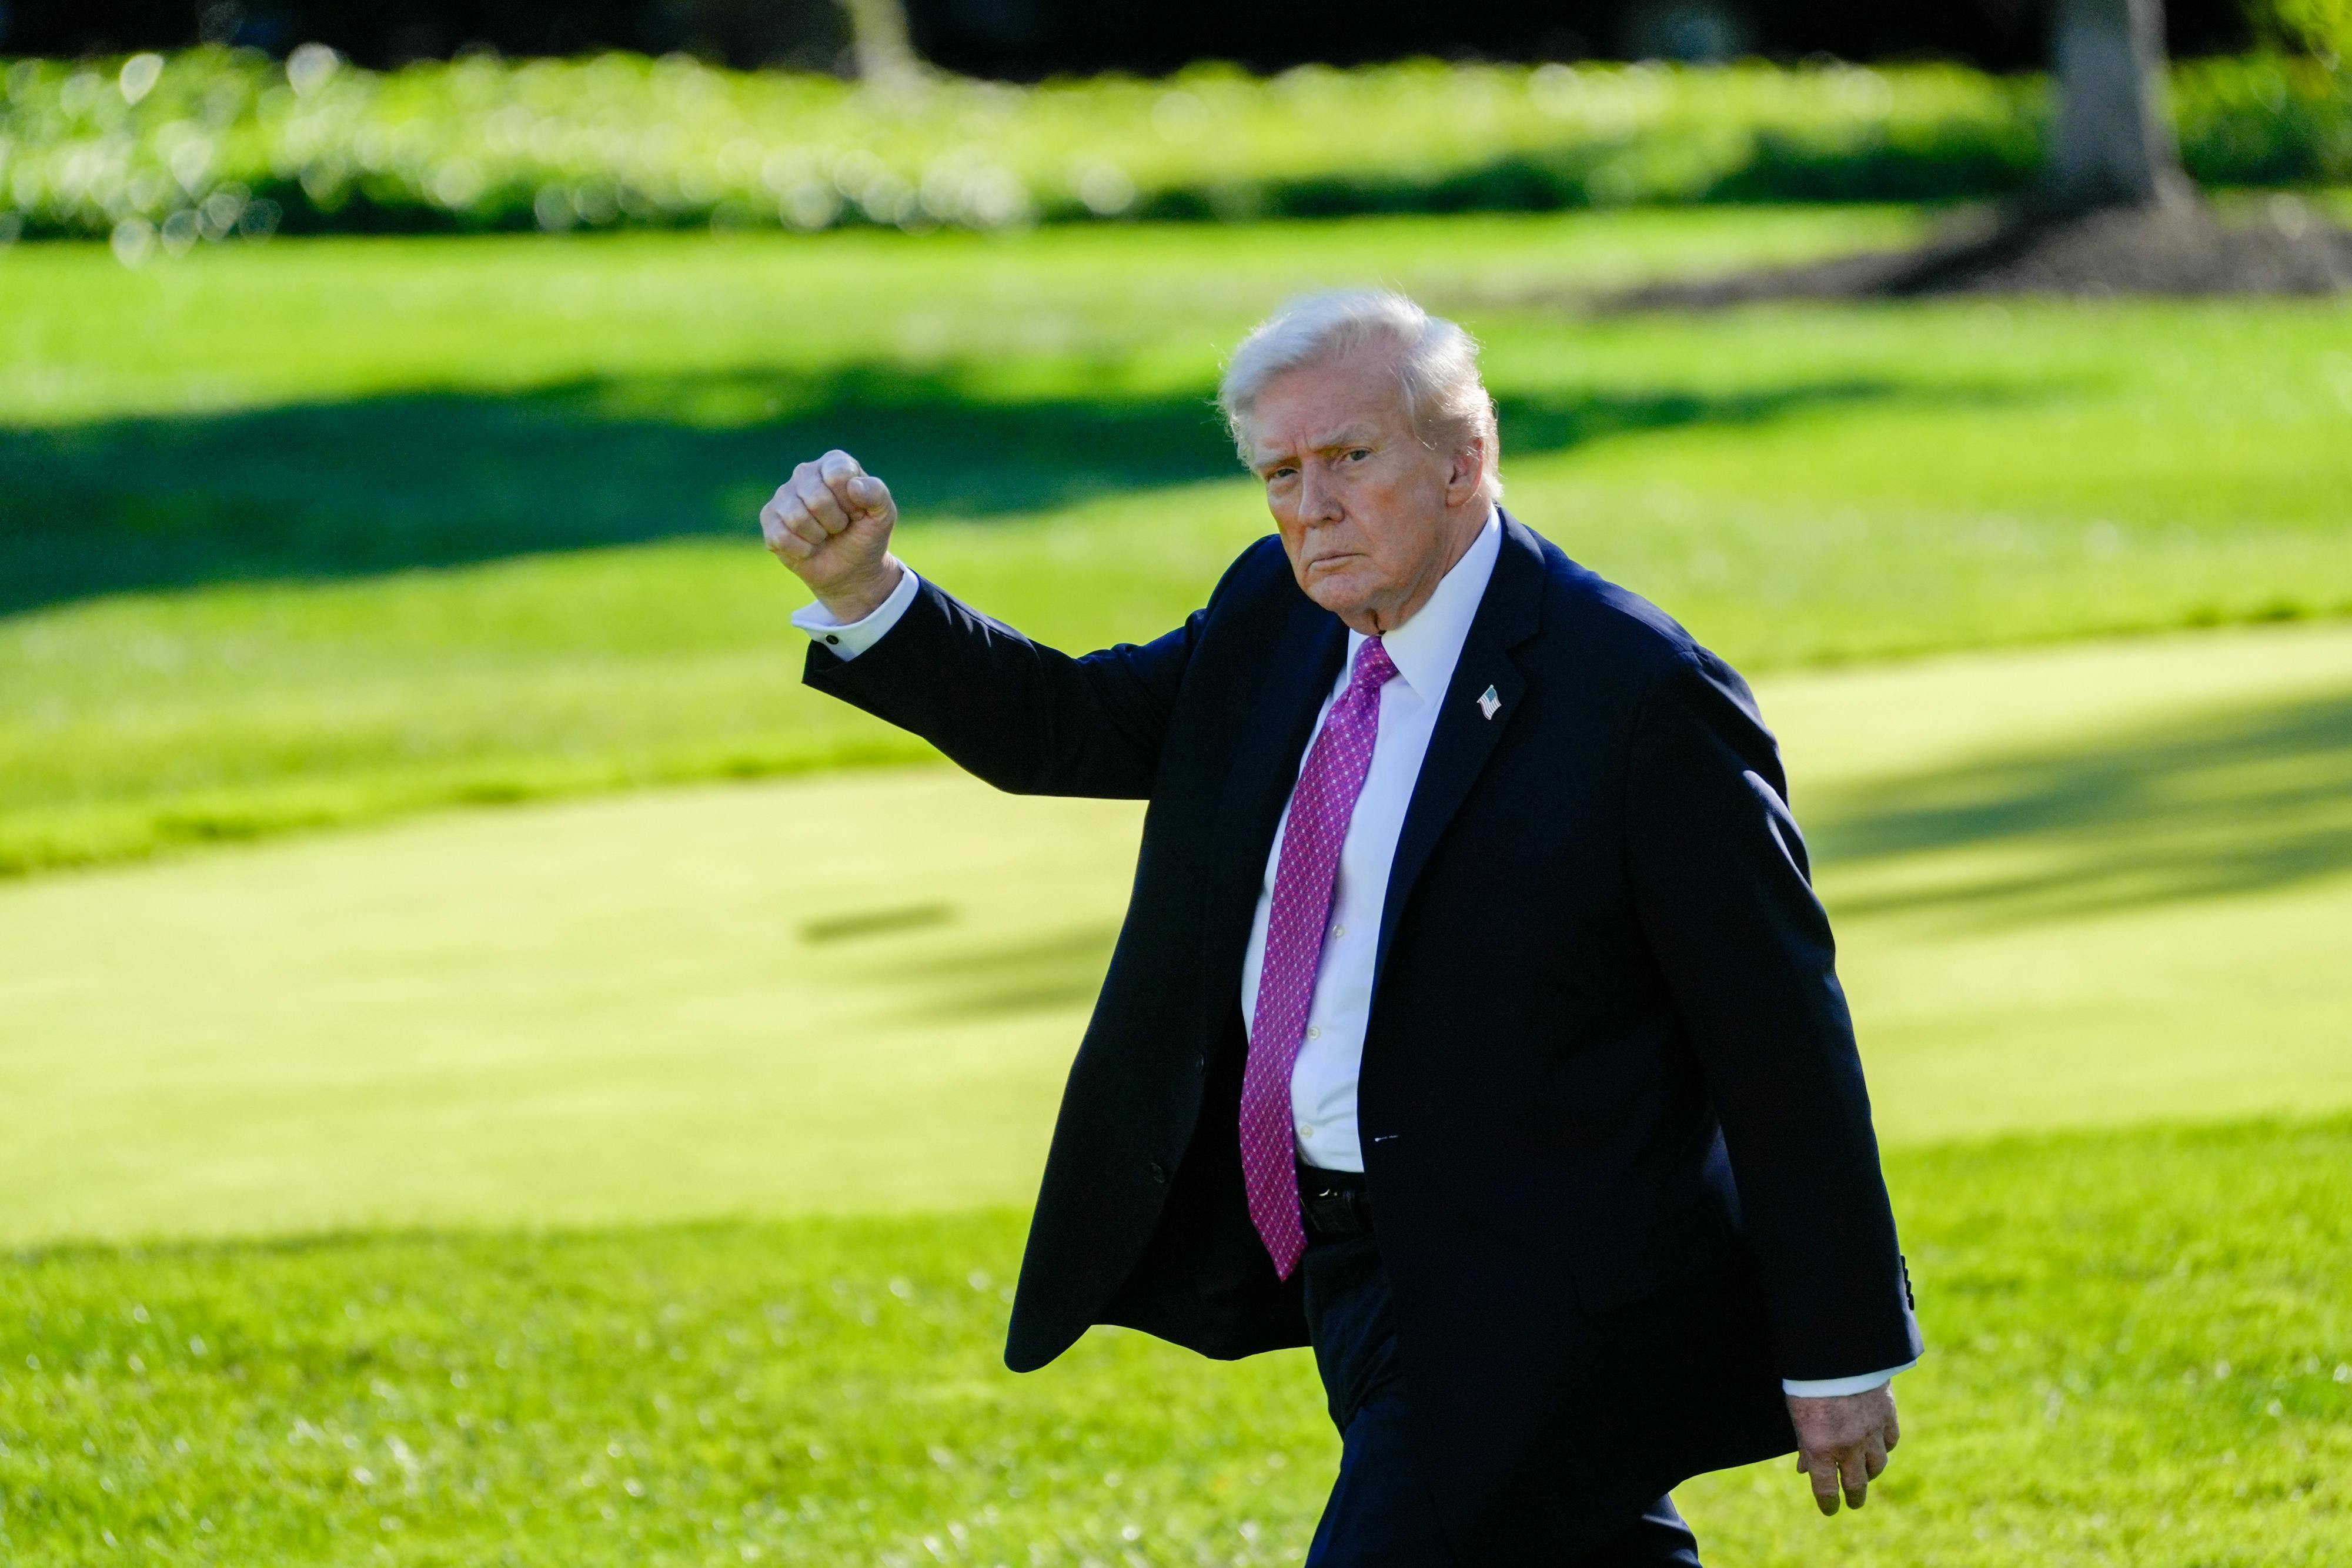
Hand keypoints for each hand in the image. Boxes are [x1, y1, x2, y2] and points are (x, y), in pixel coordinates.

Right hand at [761, 449, 902, 620]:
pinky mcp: (769, 518)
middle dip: (835, 522)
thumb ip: (877, 494)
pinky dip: (801, 549)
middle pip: (816, 498)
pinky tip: (808, 547)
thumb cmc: (866, 534)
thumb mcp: (883, 515)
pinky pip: (780, 535)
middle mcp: (805, 473)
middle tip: (839, 527)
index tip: (857, 512)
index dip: (851, 502)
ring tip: (823, 535)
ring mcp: (783, 495)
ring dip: (817, 536)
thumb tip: (853, 485)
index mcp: (834, 464)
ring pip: (796, 518)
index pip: (837, 475)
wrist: (851, 568)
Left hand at [1787, 1384, 1898, 1515]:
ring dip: (1870, 1473)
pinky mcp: (1887, 1415)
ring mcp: (1871, 1432)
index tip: (1830, 1509)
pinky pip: (1891, 1441)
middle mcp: (1849, 1446)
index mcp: (1821, 1448)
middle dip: (1854, 1497)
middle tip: (1853, 1503)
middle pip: (1856, 1483)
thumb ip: (1804, 1444)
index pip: (1826, 1489)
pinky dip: (1885, 1447)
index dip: (1828, 1503)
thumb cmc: (1807, 1380)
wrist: (1836, 1352)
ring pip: (1877, 1465)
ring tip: (1866, 1476)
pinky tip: (1881, 1447)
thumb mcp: (1796, 1415)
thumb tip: (1805, 1468)